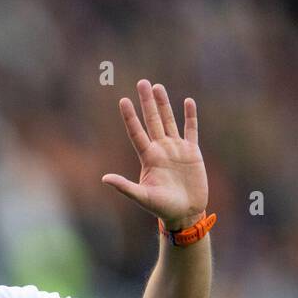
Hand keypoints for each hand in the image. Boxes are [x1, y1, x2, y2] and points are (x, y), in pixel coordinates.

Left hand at [102, 79, 207, 229]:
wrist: (185, 214)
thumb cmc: (162, 208)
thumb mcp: (142, 197)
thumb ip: (125, 187)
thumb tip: (104, 179)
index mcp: (148, 158)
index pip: (137, 132)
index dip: (130, 117)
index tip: (123, 100)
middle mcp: (161, 150)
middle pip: (152, 120)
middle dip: (147, 102)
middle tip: (142, 82)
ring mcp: (177, 149)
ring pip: (169, 121)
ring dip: (164, 104)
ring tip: (158, 86)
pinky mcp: (192, 153)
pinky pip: (191, 130)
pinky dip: (190, 116)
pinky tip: (187, 101)